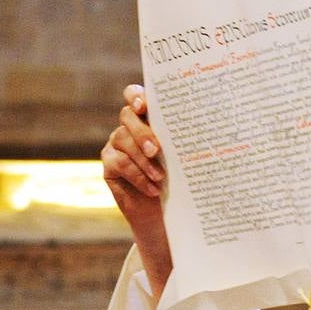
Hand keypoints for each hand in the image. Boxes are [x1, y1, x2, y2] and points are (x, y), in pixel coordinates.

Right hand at [102, 85, 173, 295]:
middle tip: (157, 150)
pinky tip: (153, 188)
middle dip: (142, 133)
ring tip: (161, 177)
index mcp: (146, 118)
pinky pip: (119, 163)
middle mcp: (128, 127)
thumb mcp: (181, 157)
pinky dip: (138, 176)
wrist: (162, 214)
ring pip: (122, 140)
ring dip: (143, 160)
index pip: (133, 95)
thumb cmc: (177, 181)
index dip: (135, 95)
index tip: (144, 105)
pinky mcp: (109, 165)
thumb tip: (202, 124)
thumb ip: (179, 139)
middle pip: (127, 116)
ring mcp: (116, 144)